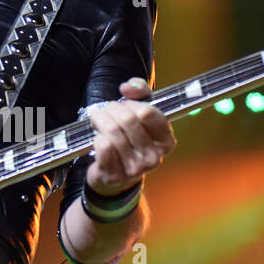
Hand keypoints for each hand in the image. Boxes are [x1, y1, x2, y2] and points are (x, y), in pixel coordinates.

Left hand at [86, 77, 175, 194]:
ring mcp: (135, 169)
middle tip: (106, 111)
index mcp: (166, 141)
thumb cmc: (129, 140)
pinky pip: (103, 146)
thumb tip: (128, 87)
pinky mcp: (114, 175)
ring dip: (100, 120)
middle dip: (112, 110)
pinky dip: (96, 137)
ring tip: (98, 121)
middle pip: (128, 120)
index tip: (124, 105)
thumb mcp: (140, 114)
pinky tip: (98, 139)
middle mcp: (154, 157)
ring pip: (113, 132)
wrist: (115, 176)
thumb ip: (140, 92)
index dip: (131, 104)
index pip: (147, 112)